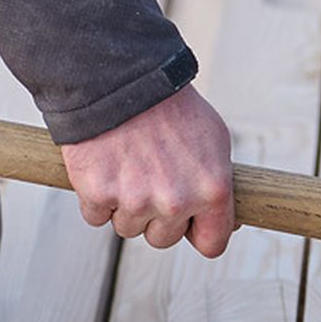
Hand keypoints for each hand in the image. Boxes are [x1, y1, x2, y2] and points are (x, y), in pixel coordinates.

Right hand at [62, 85, 236, 255]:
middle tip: (150, 176)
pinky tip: (104, 164)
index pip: (211, 244)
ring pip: (128, 228)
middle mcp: (175, 202)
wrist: (120, 77)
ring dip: (125, 205)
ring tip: (127, 163)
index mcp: (211, 190)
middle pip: (163, 239)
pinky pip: (96, 216)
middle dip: (156, 216)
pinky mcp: (97, 195)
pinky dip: (96, 196)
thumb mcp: (213, 138)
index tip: (189, 224)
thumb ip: (217, 182)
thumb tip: (225, 222)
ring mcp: (135, 201)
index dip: (198, 232)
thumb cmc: (170, 107)